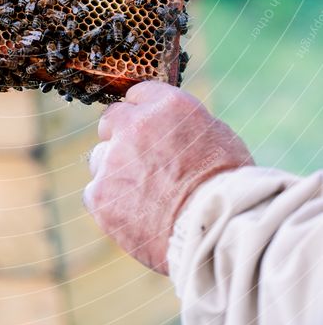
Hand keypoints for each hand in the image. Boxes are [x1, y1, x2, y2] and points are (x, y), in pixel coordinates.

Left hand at [83, 81, 253, 274]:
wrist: (218, 230)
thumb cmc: (228, 186)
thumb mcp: (216, 135)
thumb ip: (182, 125)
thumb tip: (170, 128)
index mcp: (165, 105)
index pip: (137, 94)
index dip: (143, 114)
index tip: (148, 130)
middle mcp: (133, 125)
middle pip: (111, 121)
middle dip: (121, 137)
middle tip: (141, 162)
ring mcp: (112, 160)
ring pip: (100, 158)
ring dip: (114, 171)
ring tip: (144, 197)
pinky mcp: (100, 194)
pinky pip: (95, 193)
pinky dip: (111, 203)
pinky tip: (136, 215)